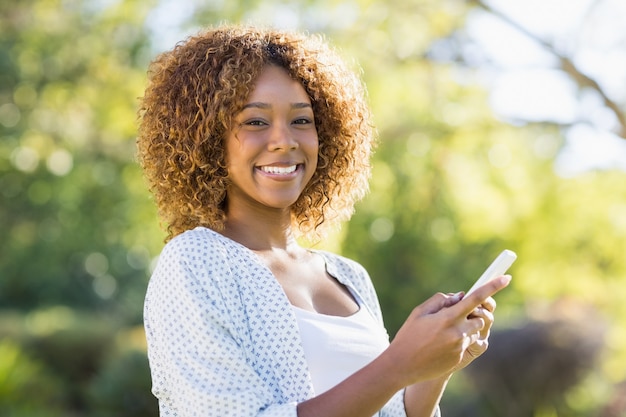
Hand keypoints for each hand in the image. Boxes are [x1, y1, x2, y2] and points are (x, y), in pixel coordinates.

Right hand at [383, 275, 510, 385]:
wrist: (402, 366)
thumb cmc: (408, 335)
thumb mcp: (419, 312)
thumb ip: (441, 300)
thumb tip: (460, 296)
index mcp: (448, 318)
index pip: (475, 298)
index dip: (492, 287)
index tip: (506, 278)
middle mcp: (458, 332)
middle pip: (480, 317)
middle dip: (472, 314)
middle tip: (455, 314)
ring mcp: (460, 347)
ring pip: (475, 331)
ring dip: (465, 328)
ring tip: (443, 333)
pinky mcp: (460, 358)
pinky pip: (467, 344)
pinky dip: (458, 341)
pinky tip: (440, 346)